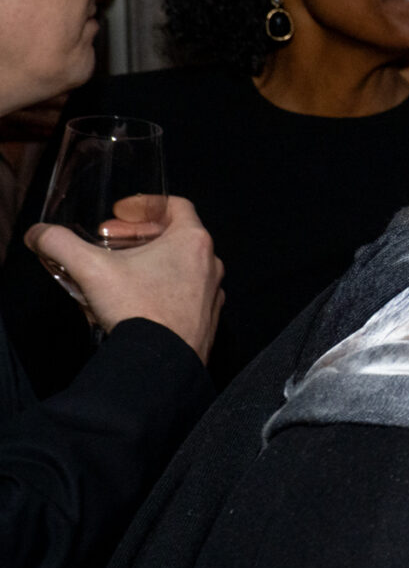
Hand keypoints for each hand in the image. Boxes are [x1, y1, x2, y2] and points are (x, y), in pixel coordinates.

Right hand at [26, 194, 224, 362]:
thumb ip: (60, 243)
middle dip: (135, 236)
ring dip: (144, 263)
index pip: (176, 206)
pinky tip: (128, 303)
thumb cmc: (136, 308)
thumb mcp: (90, 269)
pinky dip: (156, 289)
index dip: (144, 204)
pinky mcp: (206, 320)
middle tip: (105, 243)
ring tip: (111, 272)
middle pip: (173, 236)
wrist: (161, 363)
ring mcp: (211, 294)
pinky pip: (181, 295)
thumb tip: (39, 234)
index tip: (118, 213)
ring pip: (177, 267)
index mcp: (193, 241)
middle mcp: (210, 264)